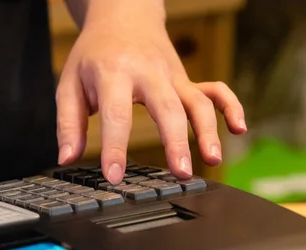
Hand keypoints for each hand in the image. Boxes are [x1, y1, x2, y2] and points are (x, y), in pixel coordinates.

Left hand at [55, 4, 245, 182]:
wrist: (122, 17)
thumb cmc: (93, 56)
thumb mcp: (70, 84)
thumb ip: (68, 123)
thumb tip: (67, 158)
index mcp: (114, 73)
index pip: (116, 115)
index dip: (115, 148)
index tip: (114, 177)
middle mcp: (148, 73)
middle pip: (166, 107)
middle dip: (175, 141)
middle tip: (179, 173)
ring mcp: (172, 76)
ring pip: (197, 101)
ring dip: (207, 130)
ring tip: (212, 160)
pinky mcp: (186, 80)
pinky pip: (215, 90)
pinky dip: (231, 106)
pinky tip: (238, 128)